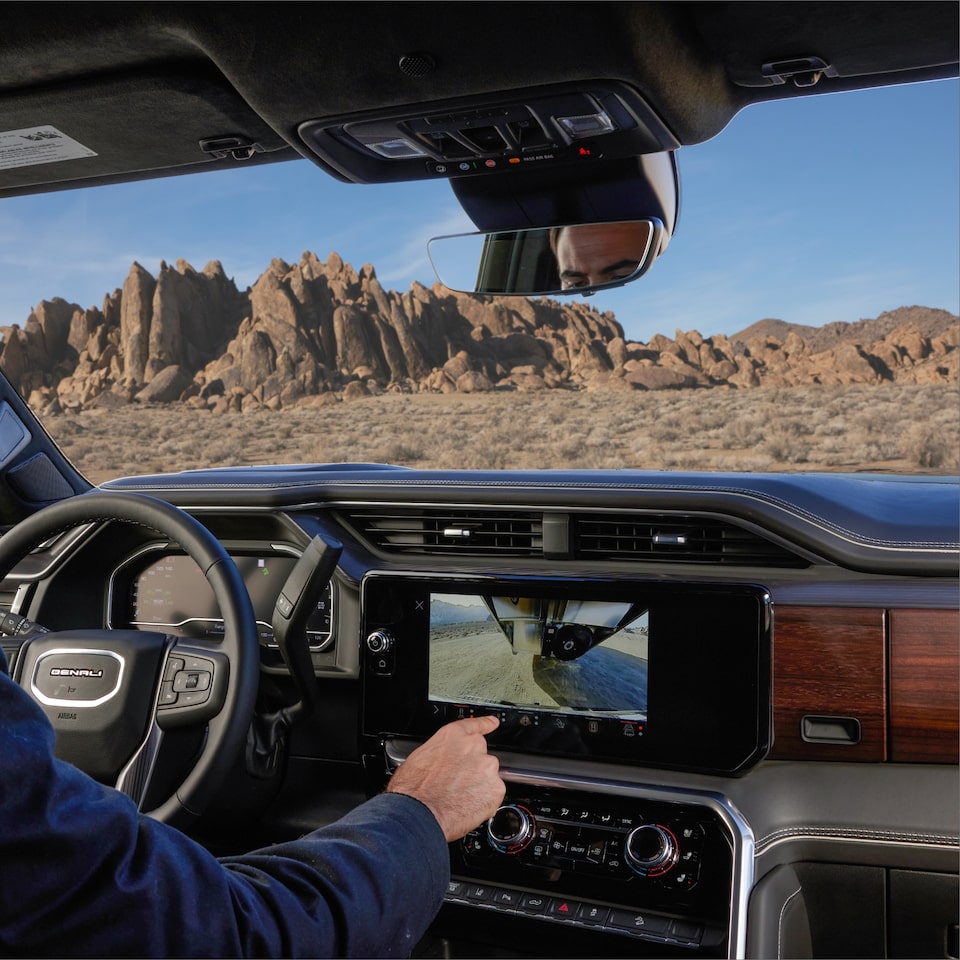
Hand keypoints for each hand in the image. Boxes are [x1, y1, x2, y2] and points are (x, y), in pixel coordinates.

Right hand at [386, 715, 505, 841]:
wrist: (418, 813)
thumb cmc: (412, 788)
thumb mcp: (421, 758)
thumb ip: (440, 754)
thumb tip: (441, 762)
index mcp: (453, 736)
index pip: (475, 724)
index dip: (485, 724)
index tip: (493, 723)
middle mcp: (473, 746)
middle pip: (482, 755)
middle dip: (473, 769)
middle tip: (458, 784)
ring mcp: (487, 767)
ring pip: (488, 777)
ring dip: (479, 786)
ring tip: (459, 799)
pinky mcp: (496, 789)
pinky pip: (493, 795)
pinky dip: (484, 802)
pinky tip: (467, 808)